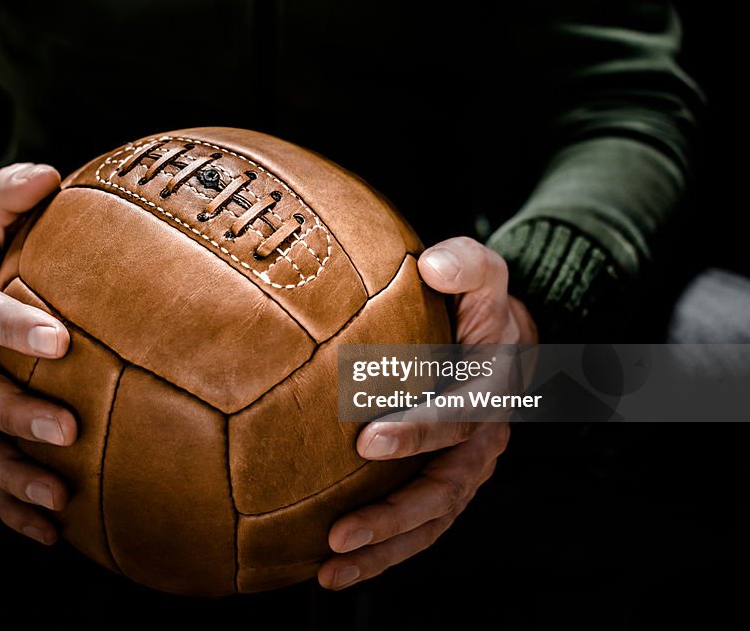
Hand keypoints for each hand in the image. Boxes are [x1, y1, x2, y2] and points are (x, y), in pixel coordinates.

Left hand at [319, 237, 535, 588]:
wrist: (504, 340)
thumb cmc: (479, 304)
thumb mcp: (485, 272)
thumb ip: (467, 263)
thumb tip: (433, 265)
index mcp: (491, 390)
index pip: (458, 417)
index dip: (418, 432)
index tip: (366, 441)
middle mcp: (482, 441)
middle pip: (443, 491)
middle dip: (392, 516)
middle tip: (339, 534)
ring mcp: (465, 470)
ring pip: (429, 523)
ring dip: (382, 550)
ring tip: (329, 572)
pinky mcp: (445, 485)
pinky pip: (417, 527)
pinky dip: (382, 552)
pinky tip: (332, 570)